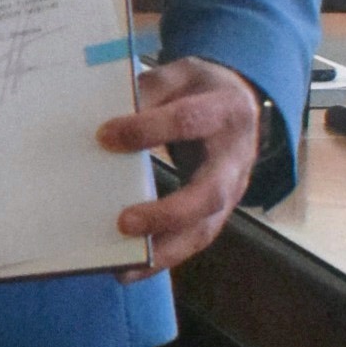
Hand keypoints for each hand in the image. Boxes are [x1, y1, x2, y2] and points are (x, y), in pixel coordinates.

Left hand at [100, 57, 261, 275]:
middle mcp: (234, 158)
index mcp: (225, 112)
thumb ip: (150, 91)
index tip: (104, 136)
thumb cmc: (201, 91)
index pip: (189, 121)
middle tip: (124, 222)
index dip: (147, 129)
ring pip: (205, 229)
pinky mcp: (218, 211)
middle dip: (168, 212)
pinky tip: (129, 271)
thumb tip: (107, 118)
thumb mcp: (180, 75)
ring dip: (165, 249)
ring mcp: (231, 191)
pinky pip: (194, 240)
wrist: (242, 103)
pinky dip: (164, 259)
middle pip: (209, 193)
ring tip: (124, 264)